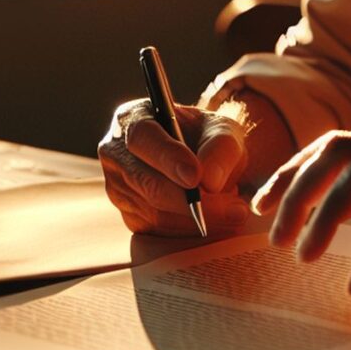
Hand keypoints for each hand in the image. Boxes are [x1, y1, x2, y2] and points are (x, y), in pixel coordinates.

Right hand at [99, 98, 250, 235]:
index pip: (143, 136)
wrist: (203, 160)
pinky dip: (188, 230)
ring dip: (195, 217)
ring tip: (234, 212)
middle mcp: (117, 153)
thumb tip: (210, 181)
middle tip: (231, 207)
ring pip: (152, 211)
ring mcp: (118, 188)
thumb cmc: (207, 138)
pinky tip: (216, 222)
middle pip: (144, 180)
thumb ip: (221, 147)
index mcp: (134, 118)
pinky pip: (156, 231)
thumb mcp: (222, 130)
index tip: (195, 176)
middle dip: (187, 199)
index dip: (167, 156)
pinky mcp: (129, 216)